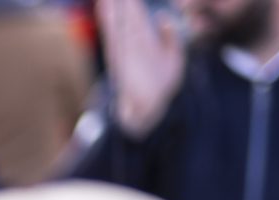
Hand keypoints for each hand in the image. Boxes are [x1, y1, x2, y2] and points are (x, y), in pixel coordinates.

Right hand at [98, 0, 184, 138]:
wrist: (149, 109)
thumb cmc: (161, 88)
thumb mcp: (174, 59)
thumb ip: (171, 39)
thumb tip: (163, 18)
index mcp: (147, 43)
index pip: (138, 18)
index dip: (133, 5)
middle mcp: (133, 44)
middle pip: (126, 17)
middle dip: (122, 3)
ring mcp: (125, 49)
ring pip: (118, 21)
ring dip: (111, 7)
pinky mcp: (120, 57)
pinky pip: (113, 34)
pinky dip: (108, 19)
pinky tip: (103, 5)